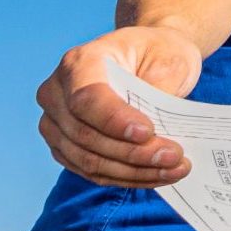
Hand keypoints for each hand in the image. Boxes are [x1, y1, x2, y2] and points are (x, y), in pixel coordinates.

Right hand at [35, 26, 202, 187]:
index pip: (86, 98)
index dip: (114, 121)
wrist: (150, 57)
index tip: (148, 133)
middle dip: (133, 153)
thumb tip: (155, 131)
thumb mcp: (169, 59)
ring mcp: (55, 122)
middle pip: (85, 134)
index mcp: (81, 61)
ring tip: (175, 170)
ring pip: (87, 159)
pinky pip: (91, 171)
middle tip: (175, 157)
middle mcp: (57, 92)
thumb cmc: (159, 53)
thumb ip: (158, 90)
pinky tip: (157, 176)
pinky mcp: (64, 147)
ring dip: (133, 171)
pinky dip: (125, 177)